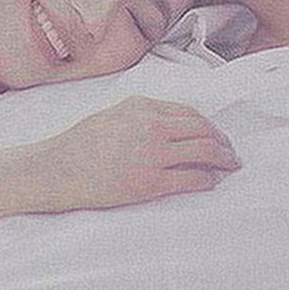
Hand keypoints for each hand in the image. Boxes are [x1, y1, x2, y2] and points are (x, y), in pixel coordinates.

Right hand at [21, 96, 240, 212]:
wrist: (56, 169)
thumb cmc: (80, 143)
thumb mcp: (113, 114)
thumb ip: (143, 114)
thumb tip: (173, 123)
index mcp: (143, 107)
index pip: (189, 113)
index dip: (209, 125)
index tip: (218, 135)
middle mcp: (151, 127)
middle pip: (203, 131)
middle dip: (223, 142)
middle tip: (232, 153)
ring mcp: (151, 155)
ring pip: (203, 153)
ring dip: (222, 160)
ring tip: (229, 166)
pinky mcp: (148, 182)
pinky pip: (190, 179)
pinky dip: (207, 180)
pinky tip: (211, 183)